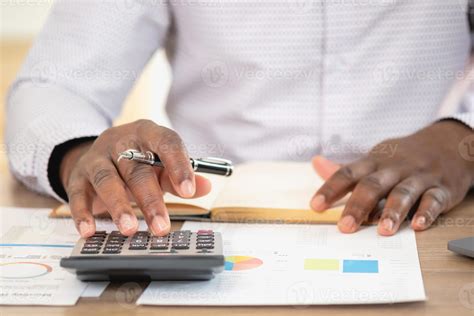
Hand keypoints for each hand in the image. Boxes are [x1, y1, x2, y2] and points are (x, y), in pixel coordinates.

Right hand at [59, 120, 211, 237]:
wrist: (99, 155)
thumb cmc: (137, 161)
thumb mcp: (160, 165)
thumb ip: (179, 177)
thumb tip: (205, 186)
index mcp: (148, 133)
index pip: (166, 142)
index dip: (178, 165)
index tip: (188, 191)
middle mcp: (121, 142)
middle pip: (137, 169)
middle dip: (150, 200)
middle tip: (161, 227)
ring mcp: (97, 157)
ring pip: (108, 180)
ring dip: (119, 206)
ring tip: (129, 229)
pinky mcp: (78, 176)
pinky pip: (78, 193)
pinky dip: (83, 213)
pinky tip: (90, 231)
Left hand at [310, 121, 473, 235]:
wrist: (446, 144)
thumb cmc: (401, 158)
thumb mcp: (374, 159)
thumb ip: (346, 169)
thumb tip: (316, 163)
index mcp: (374, 162)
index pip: (347, 174)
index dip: (330, 189)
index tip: (316, 206)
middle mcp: (394, 169)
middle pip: (373, 185)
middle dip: (358, 206)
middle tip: (346, 227)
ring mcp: (418, 178)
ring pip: (403, 193)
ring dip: (392, 211)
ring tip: (383, 230)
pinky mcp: (441, 189)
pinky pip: (434, 200)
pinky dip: (426, 212)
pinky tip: (417, 225)